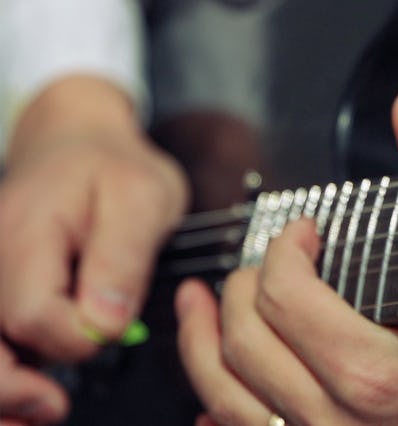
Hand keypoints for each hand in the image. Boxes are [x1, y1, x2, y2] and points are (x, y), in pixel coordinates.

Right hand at [0, 76, 187, 422]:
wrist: (81, 143)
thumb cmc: (113, 167)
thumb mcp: (142, 198)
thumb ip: (123, 258)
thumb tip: (107, 322)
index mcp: (25, 237)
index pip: (32, 312)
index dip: (74, 337)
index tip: (115, 330)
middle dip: (13, 389)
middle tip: (51, 407)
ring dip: (6, 389)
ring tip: (40, 410)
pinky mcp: (3, 292)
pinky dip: (10, 371)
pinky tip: (32, 393)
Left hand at [176, 90, 397, 424]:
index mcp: (380, 377)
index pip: (287, 301)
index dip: (285, 252)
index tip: (304, 233)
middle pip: (246, 344)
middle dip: (242, 288)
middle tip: (268, 262)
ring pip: (227, 398)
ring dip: (202, 343)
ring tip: (197, 305)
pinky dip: (220, 409)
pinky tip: (213, 395)